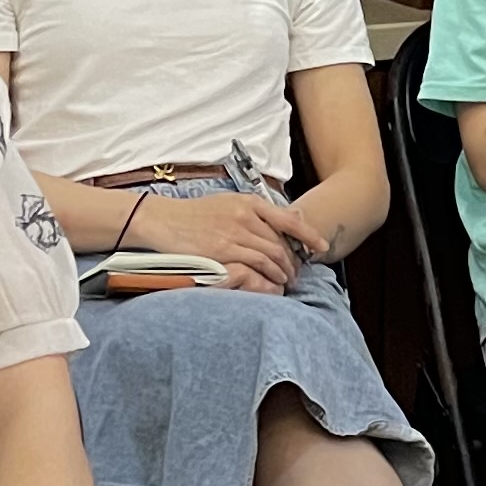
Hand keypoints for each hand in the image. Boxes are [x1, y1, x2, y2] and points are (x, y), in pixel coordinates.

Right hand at [122, 188, 292, 292]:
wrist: (164, 221)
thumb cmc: (194, 214)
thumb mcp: (227, 204)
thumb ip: (253, 214)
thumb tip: (277, 223)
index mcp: (248, 203)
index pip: (289, 219)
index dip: (309, 235)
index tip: (322, 247)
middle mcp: (246, 216)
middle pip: (281, 242)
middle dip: (294, 261)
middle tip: (298, 274)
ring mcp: (235, 234)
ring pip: (272, 255)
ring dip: (283, 271)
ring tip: (287, 282)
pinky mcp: (224, 251)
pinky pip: (255, 265)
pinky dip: (268, 275)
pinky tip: (272, 282)